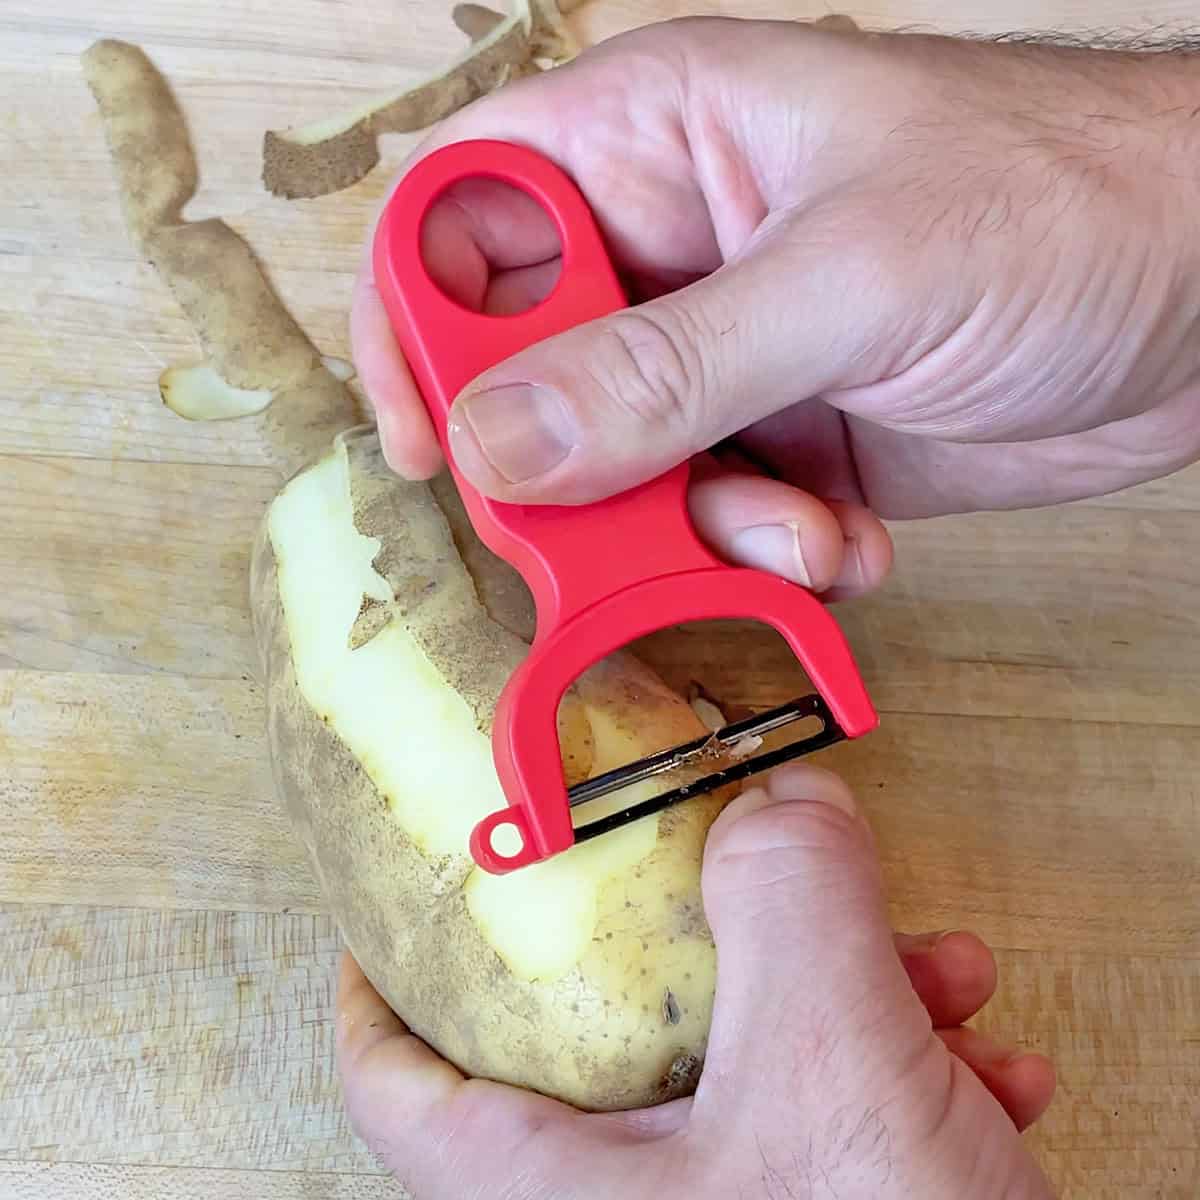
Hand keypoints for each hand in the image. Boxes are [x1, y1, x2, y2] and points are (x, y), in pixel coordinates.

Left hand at [336, 764, 1056, 1197]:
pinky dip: (900, 1070)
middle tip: (775, 878)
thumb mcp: (830, 1074)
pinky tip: (989, 1072)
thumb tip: (774, 802)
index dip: (384, 981)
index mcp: (559, 1191)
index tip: (408, 895)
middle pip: (618, 1028)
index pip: (396, 1082)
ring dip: (849, 993)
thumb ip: (789, 912)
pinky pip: (824, 1119)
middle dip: (721, 936)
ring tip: (937, 979)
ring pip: (746, 1060)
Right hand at [353, 17, 1199, 591]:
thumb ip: (666, 367)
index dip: (418, 326)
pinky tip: (846, 537)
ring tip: (796, 529)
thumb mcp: (853, 278)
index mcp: (654, 141)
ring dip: (686, 532)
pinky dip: (761, 555)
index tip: (435, 445)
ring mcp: (721, 355)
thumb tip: (497, 443)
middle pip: (524, 374)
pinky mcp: (781, 439)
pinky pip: (707, 520)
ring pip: (615, 474)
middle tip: (628, 523)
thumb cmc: (1064, 206)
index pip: (459, 219)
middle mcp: (668, 252)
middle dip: (568, 472)